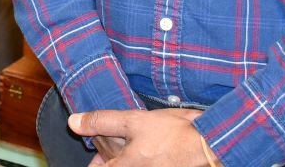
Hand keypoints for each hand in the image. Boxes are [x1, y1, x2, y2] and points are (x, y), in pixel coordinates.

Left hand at [69, 107, 215, 166]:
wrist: (210, 143)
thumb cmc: (174, 134)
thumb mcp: (134, 121)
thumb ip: (102, 121)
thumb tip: (74, 122)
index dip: (95, 160)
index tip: (94, 150)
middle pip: (110, 166)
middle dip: (106, 156)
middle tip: (107, 140)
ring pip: (125, 165)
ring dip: (122, 157)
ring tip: (129, 142)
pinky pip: (140, 166)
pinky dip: (136, 158)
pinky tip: (144, 147)